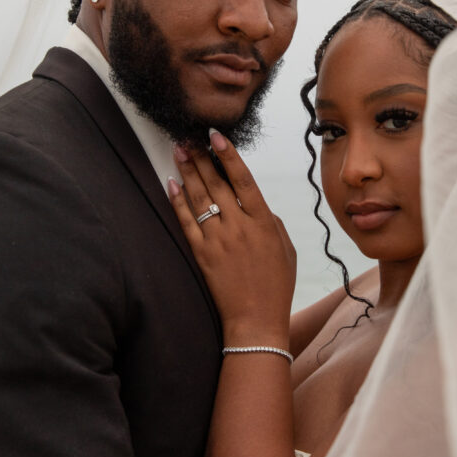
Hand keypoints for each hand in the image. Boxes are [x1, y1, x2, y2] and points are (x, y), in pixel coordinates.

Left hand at [168, 131, 295, 343]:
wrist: (256, 319)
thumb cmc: (276, 285)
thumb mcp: (285, 248)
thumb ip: (271, 221)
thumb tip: (255, 203)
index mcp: (263, 222)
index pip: (244, 179)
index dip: (229, 156)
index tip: (216, 136)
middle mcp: (239, 227)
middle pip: (216, 184)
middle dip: (201, 157)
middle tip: (189, 137)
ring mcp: (218, 240)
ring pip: (199, 198)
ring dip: (188, 172)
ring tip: (179, 151)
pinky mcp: (201, 254)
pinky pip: (186, 222)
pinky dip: (178, 202)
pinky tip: (171, 184)